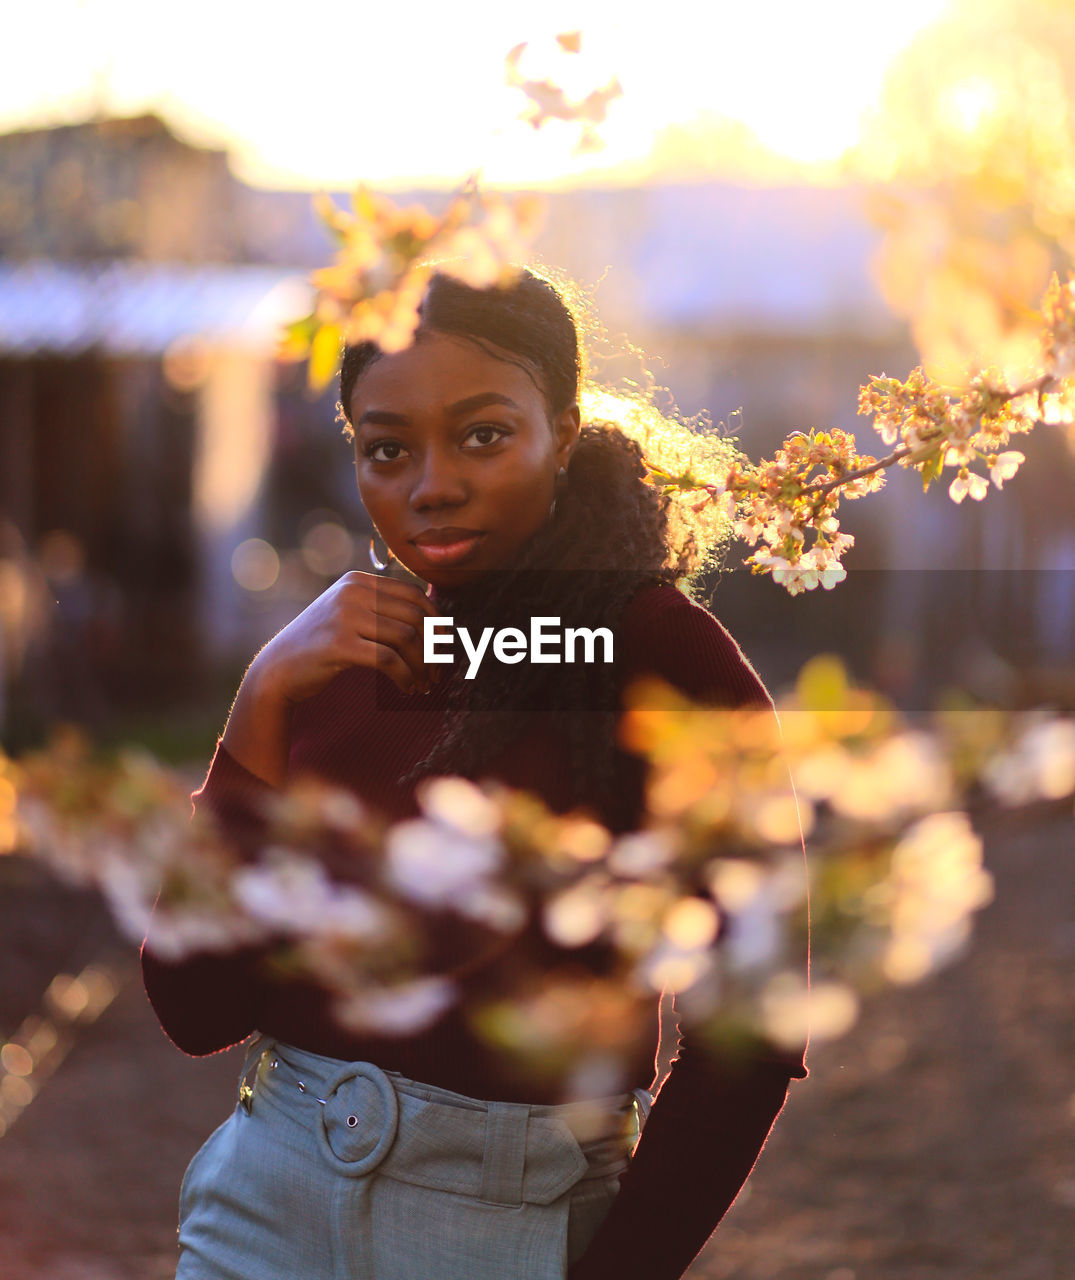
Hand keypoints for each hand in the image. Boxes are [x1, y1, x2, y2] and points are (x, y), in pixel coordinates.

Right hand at [251, 571, 444, 703]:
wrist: (278, 668)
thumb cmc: (321, 645)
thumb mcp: (350, 614)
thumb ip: (383, 609)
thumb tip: (437, 617)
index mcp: (358, 581)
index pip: (414, 595)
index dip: (437, 622)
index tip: (444, 647)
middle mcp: (352, 592)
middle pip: (414, 616)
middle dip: (433, 648)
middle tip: (437, 672)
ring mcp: (344, 616)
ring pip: (406, 638)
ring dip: (422, 666)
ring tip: (424, 684)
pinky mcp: (339, 644)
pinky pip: (389, 660)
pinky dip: (405, 677)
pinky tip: (407, 689)